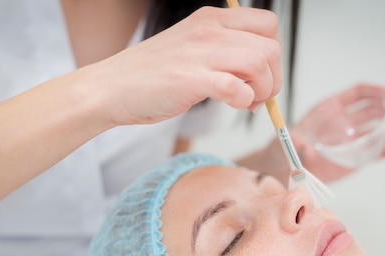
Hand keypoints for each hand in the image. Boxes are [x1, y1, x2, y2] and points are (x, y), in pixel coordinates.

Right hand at [93, 6, 281, 125]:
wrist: (111, 88)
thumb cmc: (151, 76)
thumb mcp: (192, 49)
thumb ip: (224, 55)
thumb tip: (260, 79)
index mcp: (211, 20)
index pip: (268, 25)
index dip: (273, 54)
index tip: (262, 76)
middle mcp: (209, 31)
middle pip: (270, 47)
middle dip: (273, 78)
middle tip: (258, 96)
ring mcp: (199, 54)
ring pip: (259, 64)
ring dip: (262, 90)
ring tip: (248, 103)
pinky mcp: (190, 80)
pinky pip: (236, 88)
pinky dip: (244, 101)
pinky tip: (234, 105)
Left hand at [290, 83, 384, 182]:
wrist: (287, 167)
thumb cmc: (286, 147)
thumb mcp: (288, 142)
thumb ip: (297, 143)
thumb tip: (307, 151)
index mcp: (332, 108)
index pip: (358, 93)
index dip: (375, 90)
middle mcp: (345, 121)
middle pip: (372, 110)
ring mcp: (351, 139)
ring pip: (375, 131)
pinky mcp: (353, 157)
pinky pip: (372, 152)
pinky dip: (382, 151)